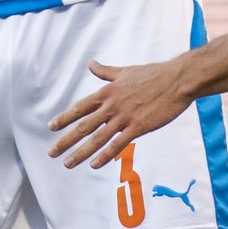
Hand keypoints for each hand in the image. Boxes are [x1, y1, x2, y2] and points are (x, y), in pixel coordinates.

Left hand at [47, 59, 192, 168]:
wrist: (176, 80)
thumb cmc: (152, 74)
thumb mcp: (125, 71)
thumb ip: (106, 71)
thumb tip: (91, 64)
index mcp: (107, 92)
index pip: (80, 107)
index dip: (64, 118)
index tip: (51, 127)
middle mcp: (112, 105)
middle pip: (84, 125)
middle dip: (66, 140)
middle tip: (51, 152)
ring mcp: (124, 117)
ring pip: (97, 138)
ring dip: (81, 152)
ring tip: (67, 163)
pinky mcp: (139, 127)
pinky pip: (118, 144)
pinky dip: (105, 156)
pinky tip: (94, 165)